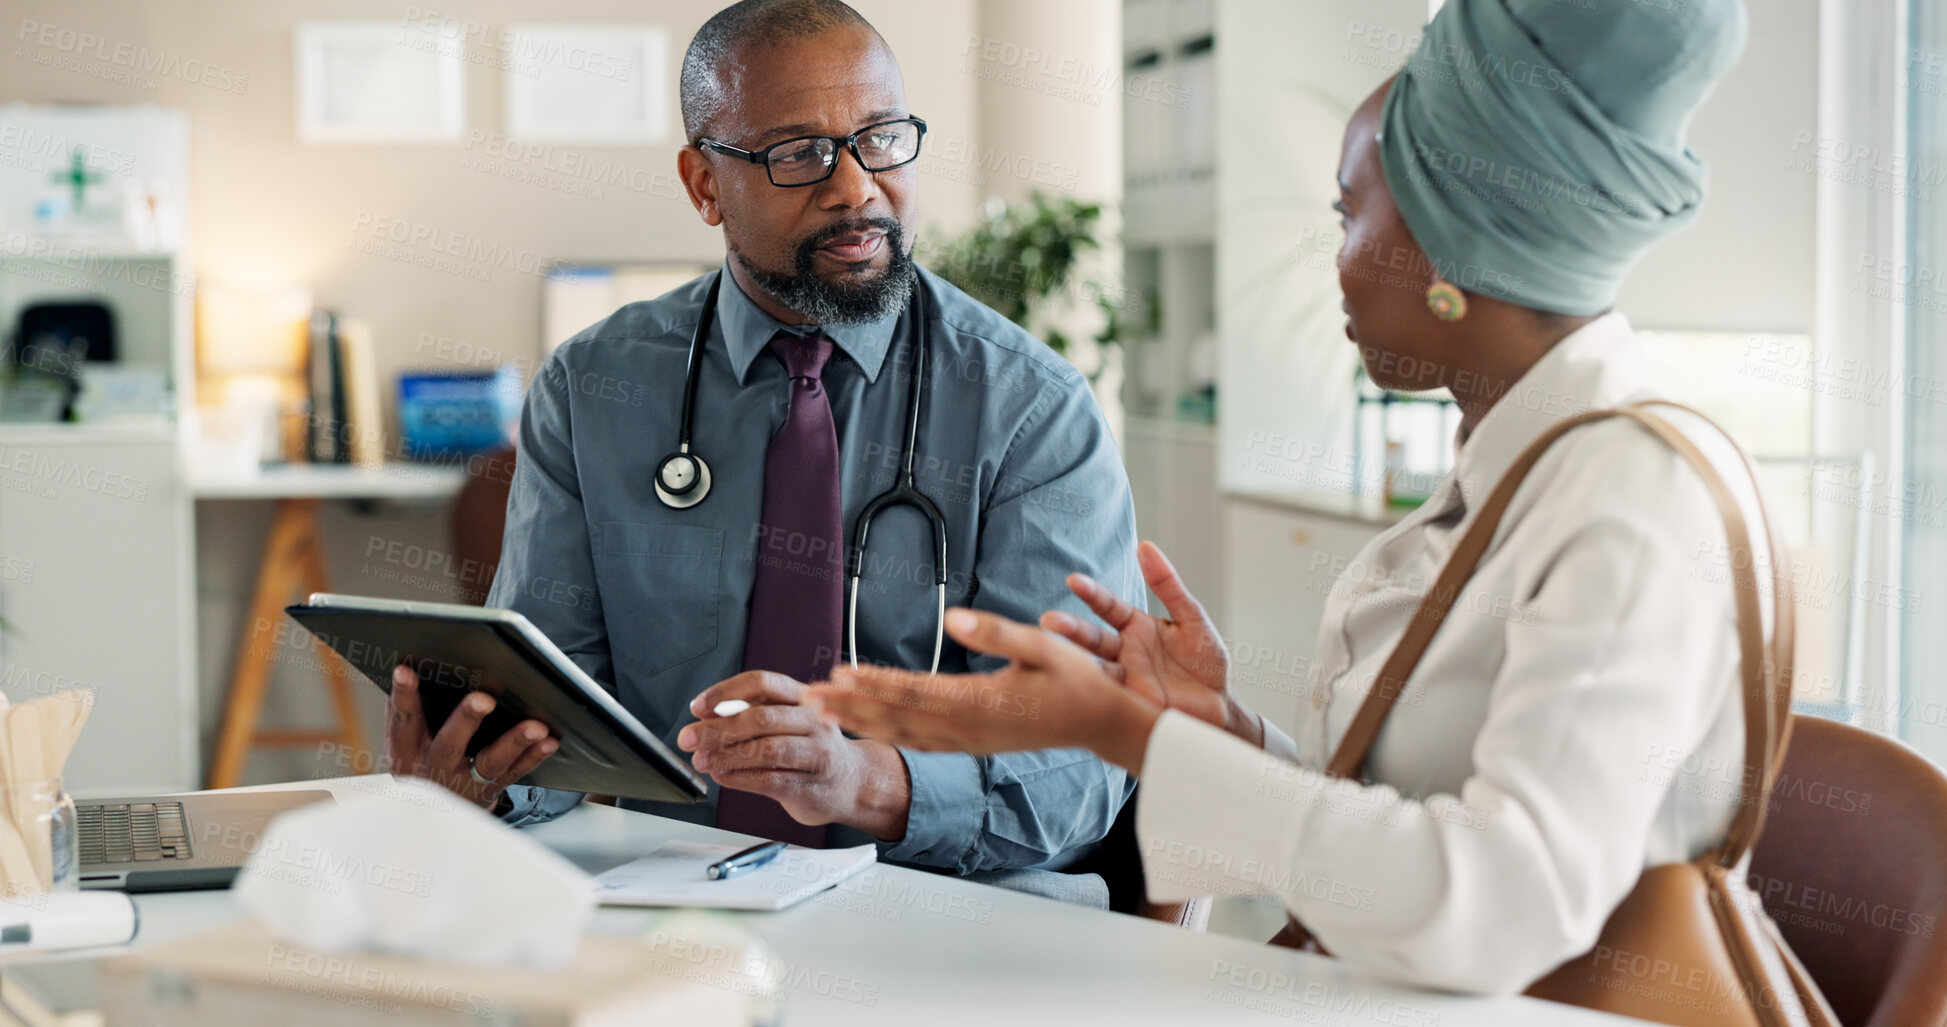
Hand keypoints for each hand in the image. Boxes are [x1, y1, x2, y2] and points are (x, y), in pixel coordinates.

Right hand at [386, 664, 558, 811]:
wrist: (434, 812)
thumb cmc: (422, 761)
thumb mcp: (404, 742)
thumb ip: (407, 708)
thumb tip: (408, 664)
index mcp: (408, 749)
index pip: (405, 719)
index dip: (404, 696)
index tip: (405, 671)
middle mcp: (435, 765)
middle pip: (449, 744)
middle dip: (466, 721)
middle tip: (483, 700)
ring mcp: (464, 779)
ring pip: (490, 761)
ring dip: (514, 742)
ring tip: (535, 726)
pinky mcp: (491, 788)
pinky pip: (515, 772)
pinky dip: (533, 757)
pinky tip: (548, 741)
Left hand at [678, 672, 912, 840]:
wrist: (854, 783)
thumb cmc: (813, 748)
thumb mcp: (790, 719)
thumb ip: (753, 713)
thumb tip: (705, 717)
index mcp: (804, 697)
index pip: (762, 683)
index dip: (726, 692)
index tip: (698, 706)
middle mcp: (814, 721)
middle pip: (760, 719)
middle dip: (717, 729)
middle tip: (689, 738)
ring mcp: (816, 754)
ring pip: (766, 751)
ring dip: (726, 756)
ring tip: (702, 760)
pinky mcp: (811, 786)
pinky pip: (770, 780)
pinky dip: (739, 778)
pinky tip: (722, 776)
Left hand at [807, 608, 1162, 774]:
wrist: (1099, 723)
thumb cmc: (1074, 679)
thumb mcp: (1044, 644)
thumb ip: (997, 631)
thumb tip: (954, 619)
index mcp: (980, 701)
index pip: (913, 692)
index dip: (871, 683)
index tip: (836, 673)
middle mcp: (967, 727)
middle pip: (896, 717)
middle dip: (850, 706)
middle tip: (809, 698)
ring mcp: (968, 740)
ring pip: (903, 734)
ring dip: (861, 721)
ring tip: (825, 712)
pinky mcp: (972, 744)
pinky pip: (920, 742)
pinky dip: (888, 734)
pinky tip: (869, 727)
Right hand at [1042, 541, 1255, 741]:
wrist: (1220, 704)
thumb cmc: (1207, 659)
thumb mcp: (1192, 617)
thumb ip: (1168, 585)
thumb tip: (1146, 546)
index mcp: (1136, 626)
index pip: (1108, 606)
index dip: (1092, 594)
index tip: (1074, 581)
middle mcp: (1124, 651)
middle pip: (1091, 638)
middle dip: (1069, 629)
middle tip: (1049, 621)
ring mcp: (1124, 678)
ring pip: (1092, 667)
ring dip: (1072, 662)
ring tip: (1052, 654)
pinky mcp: (1129, 703)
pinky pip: (1106, 696)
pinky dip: (1090, 691)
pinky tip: (1077, 685)